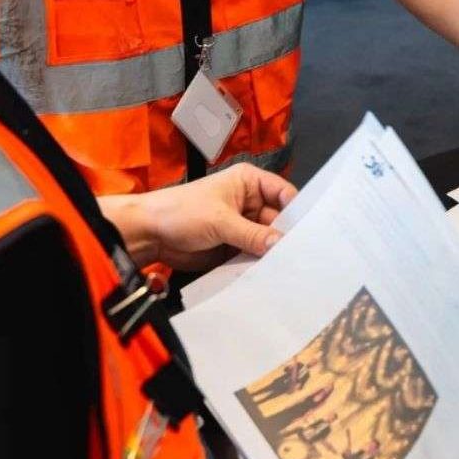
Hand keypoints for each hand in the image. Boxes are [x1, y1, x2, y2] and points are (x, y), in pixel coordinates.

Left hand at [102, 165, 298, 270]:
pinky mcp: (233, 246)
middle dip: (285, 237)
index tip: (310, 231)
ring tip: (290, 269)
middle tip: (302, 257)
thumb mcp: (221, 220)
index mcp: (249, 183)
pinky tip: (271, 275)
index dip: (297, 210)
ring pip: (266, 240)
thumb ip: (253, 234)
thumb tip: (282, 245)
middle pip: (278, 220)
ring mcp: (242, 225)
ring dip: (272, 253)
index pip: (283, 194)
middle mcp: (249, 202)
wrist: (148, 234)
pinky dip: (259, 264)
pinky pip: (252, 254)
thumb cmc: (181, 212)